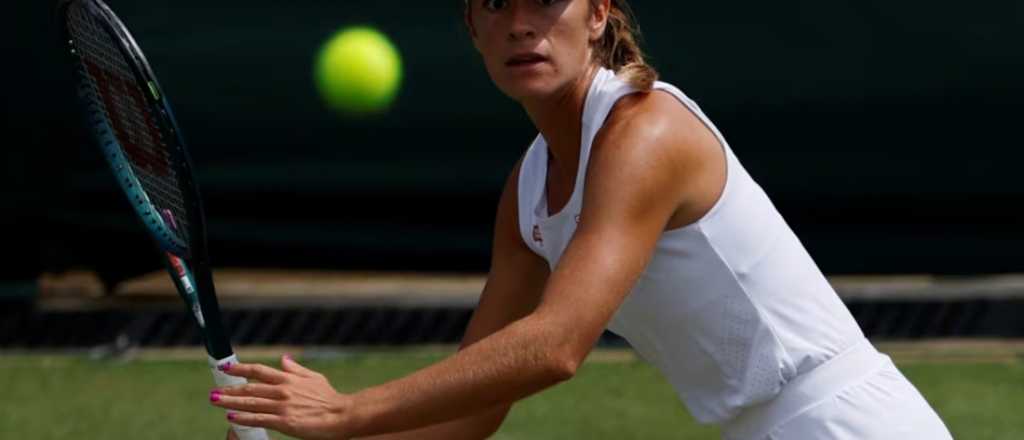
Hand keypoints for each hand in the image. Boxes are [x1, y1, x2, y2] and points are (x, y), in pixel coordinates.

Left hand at [211, 355, 354, 439]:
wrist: (341, 415)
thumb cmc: (330, 397)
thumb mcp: (314, 378)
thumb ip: (296, 369)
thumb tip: (284, 359)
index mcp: (288, 378)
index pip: (259, 370)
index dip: (240, 368)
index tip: (226, 367)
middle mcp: (283, 390)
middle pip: (250, 387)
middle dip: (229, 389)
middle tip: (213, 391)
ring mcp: (282, 406)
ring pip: (250, 402)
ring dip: (230, 401)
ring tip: (215, 401)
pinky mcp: (285, 422)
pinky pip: (259, 419)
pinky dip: (244, 417)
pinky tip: (231, 417)